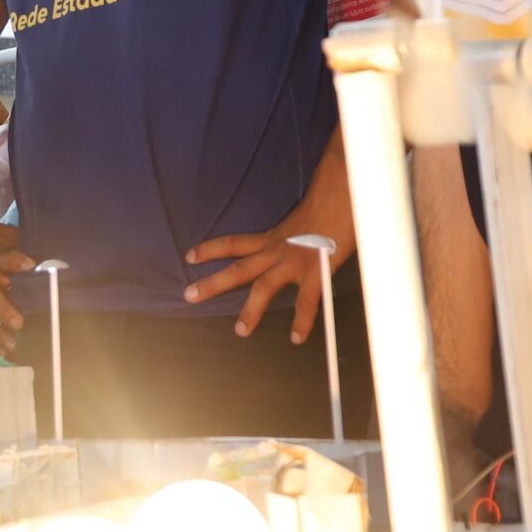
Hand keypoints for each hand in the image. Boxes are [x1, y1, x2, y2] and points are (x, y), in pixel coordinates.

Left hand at [183, 141, 356, 341]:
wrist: (342, 193)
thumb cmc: (328, 202)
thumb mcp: (302, 219)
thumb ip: (294, 233)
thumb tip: (296, 242)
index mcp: (273, 236)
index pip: (234, 242)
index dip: (210, 249)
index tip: (189, 256)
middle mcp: (277, 249)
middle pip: (238, 269)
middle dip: (212, 284)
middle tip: (188, 296)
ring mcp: (294, 261)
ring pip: (263, 288)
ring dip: (250, 310)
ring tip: (240, 331)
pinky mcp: (315, 271)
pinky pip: (306, 302)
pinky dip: (301, 322)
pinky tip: (296, 338)